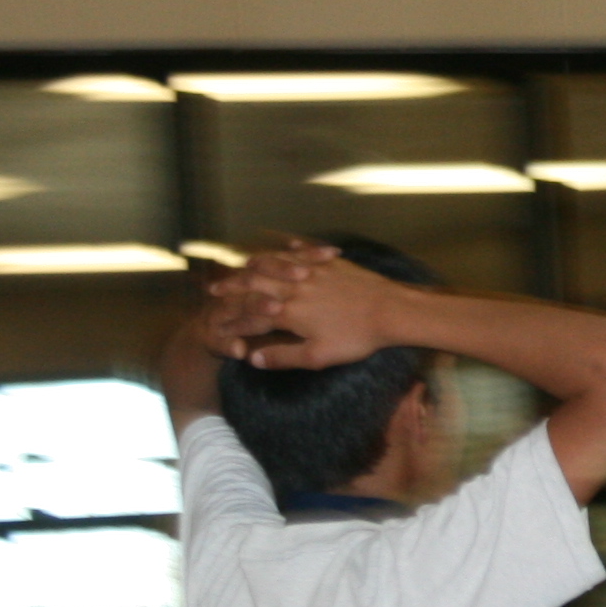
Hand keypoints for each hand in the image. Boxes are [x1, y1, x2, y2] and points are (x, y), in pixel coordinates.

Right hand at [207, 240, 408, 369]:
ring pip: (275, 263)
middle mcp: (295, 287)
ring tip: (242, 266)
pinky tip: (286, 248)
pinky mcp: (330, 262)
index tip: (216, 323)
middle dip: (232, 286)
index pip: (251, 314)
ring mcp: (312, 271)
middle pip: (254, 282)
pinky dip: (290, 250)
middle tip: (215, 289)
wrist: (391, 310)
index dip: (232, 319)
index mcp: (289, 312)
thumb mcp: (317, 356)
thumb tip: (252, 358)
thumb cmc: (356, 337)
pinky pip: (304, 251)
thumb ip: (282, 356)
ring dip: (255, 265)